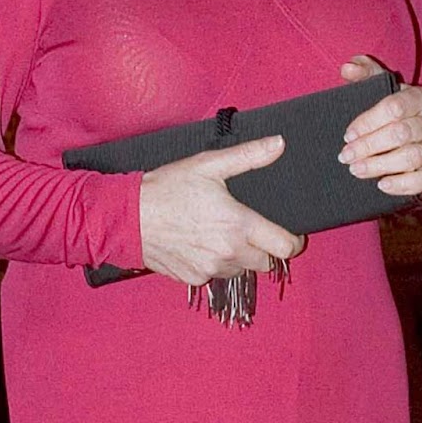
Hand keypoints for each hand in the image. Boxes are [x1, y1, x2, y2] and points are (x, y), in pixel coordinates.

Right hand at [139, 133, 303, 285]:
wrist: (128, 217)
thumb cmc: (167, 188)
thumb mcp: (208, 165)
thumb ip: (248, 156)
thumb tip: (278, 144)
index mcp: (238, 225)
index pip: (284, 248)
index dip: (292, 241)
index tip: (289, 234)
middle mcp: (228, 252)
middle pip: (267, 263)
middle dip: (265, 249)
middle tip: (251, 230)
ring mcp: (210, 269)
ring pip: (242, 270)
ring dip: (241, 257)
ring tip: (223, 234)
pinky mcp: (194, 279)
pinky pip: (217, 275)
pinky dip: (216, 264)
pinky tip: (202, 244)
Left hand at [337, 54, 421, 196]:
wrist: (412, 136)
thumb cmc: (391, 109)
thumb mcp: (379, 88)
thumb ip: (365, 73)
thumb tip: (348, 66)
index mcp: (420, 97)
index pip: (395, 107)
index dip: (368, 121)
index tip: (347, 134)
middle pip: (401, 133)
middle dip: (369, 146)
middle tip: (345, 156)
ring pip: (412, 156)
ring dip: (381, 165)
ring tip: (356, 170)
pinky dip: (404, 184)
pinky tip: (382, 185)